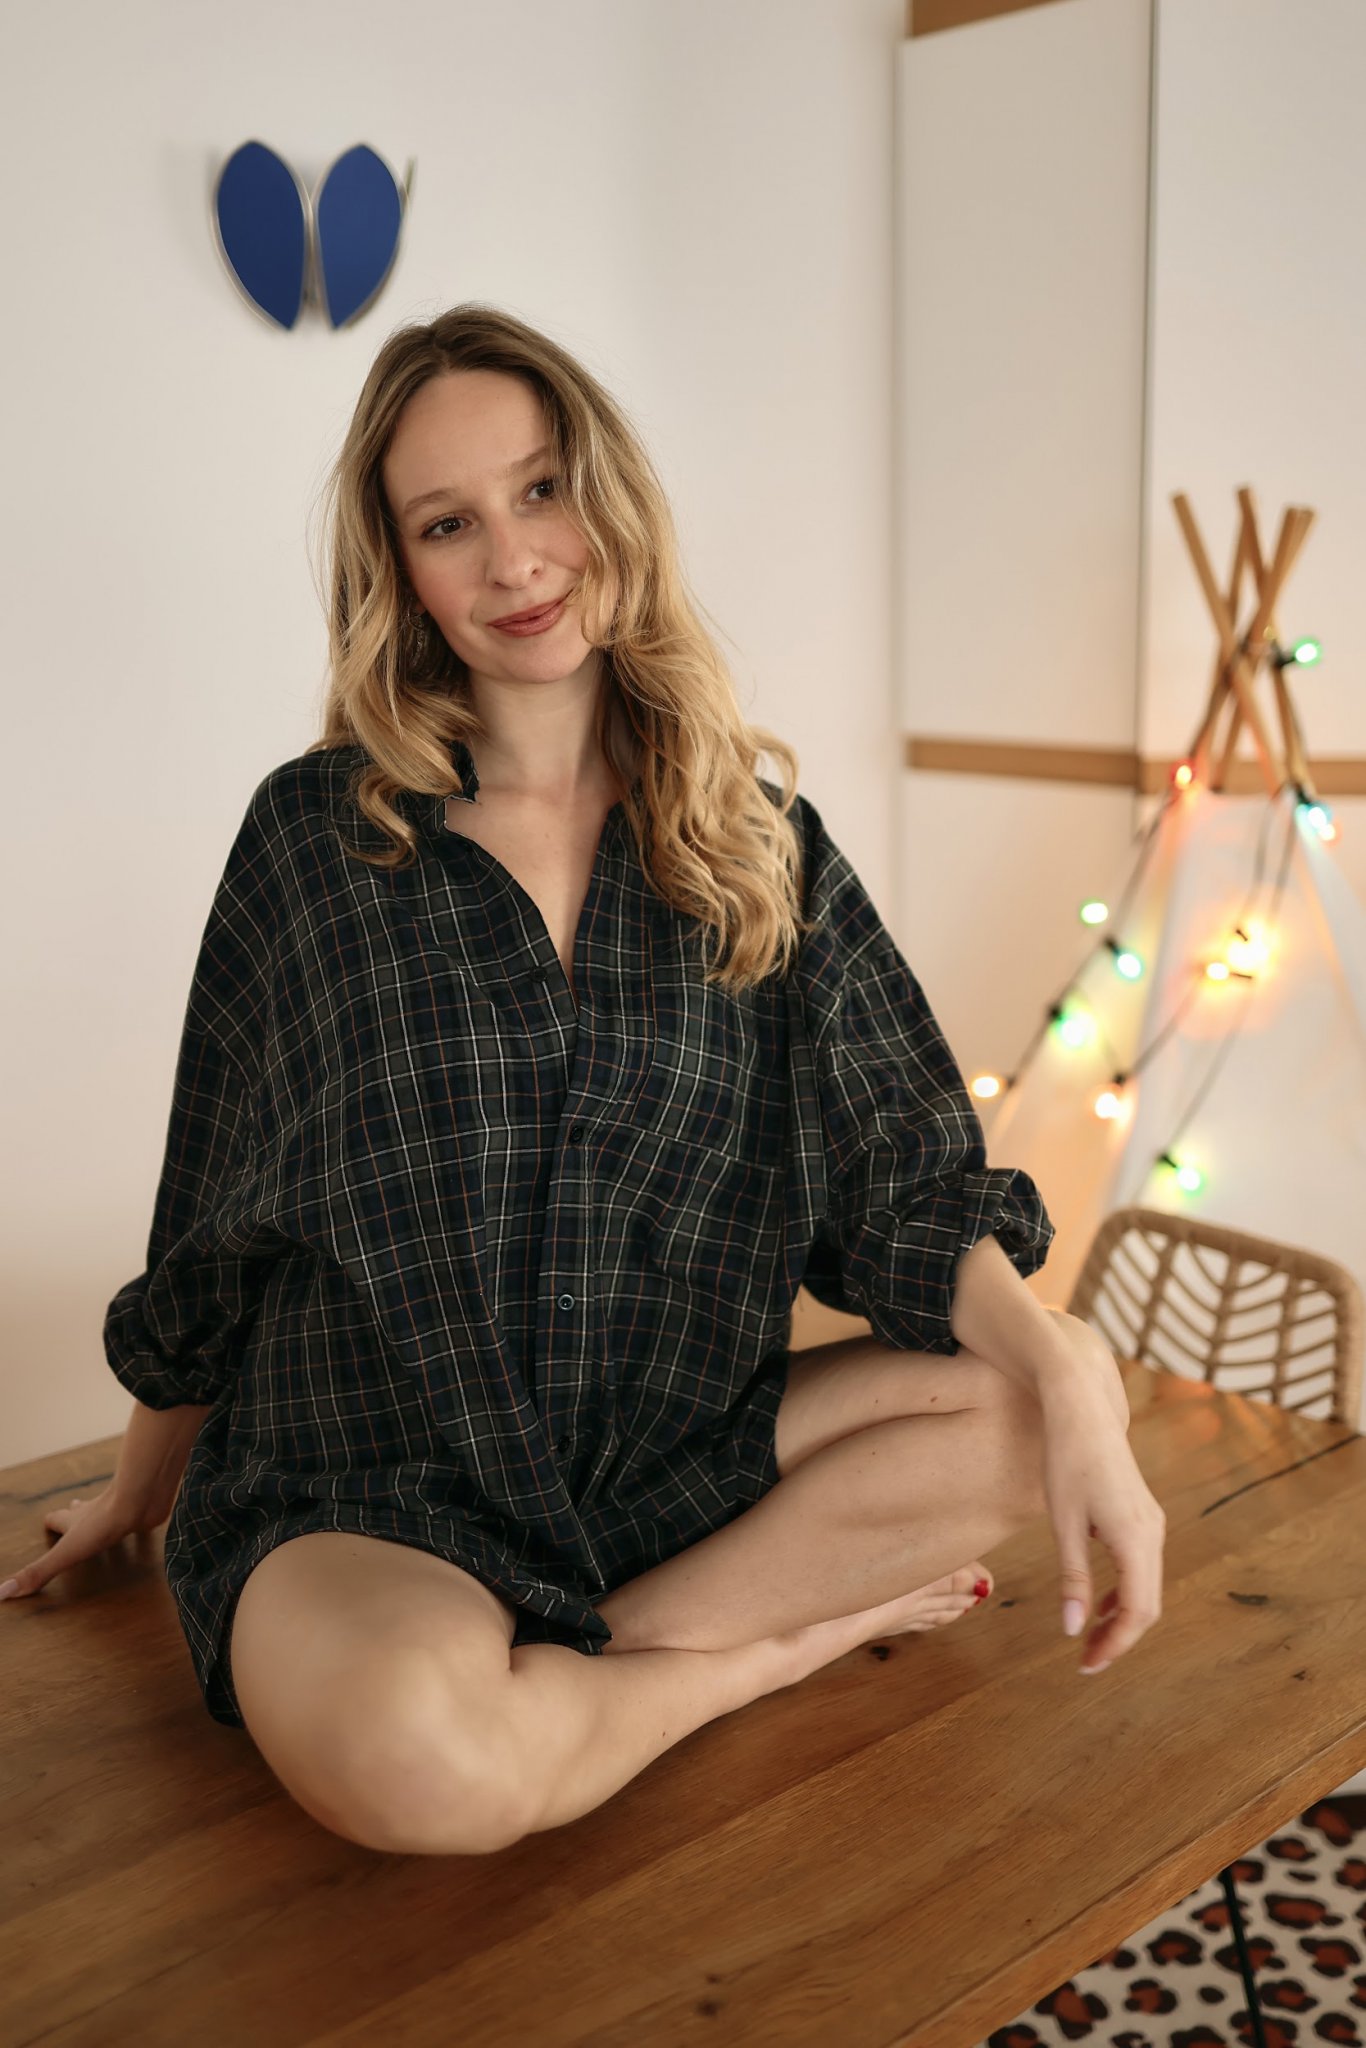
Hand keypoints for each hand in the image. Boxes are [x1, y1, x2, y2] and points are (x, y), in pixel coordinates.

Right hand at [0, 1485, 172, 1603]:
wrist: (139, 1498)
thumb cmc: (102, 1524)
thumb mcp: (66, 1553)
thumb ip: (38, 1573)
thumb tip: (2, 1593)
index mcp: (73, 1520)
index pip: (56, 1518)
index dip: (51, 1522)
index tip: (47, 1525)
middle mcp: (93, 1512)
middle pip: (79, 1511)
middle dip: (75, 1516)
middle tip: (73, 1522)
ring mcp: (118, 1510)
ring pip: (107, 1512)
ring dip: (104, 1518)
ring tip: (105, 1527)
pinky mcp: (140, 1513)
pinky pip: (135, 1518)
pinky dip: (134, 1524)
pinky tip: (140, 1530)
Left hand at [1041, 1390, 1164, 1674]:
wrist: (1081, 1408)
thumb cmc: (1066, 1460)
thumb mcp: (1062, 1523)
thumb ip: (1071, 1578)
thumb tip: (1072, 1630)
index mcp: (1135, 1538)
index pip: (1138, 1610)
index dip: (1115, 1644)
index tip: (1087, 1666)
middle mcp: (1153, 1533)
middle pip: (1148, 1604)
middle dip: (1119, 1638)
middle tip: (1086, 1663)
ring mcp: (1152, 1523)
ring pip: (1146, 1586)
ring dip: (1121, 1617)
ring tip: (1089, 1640)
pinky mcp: (1143, 1516)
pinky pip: (1141, 1567)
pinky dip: (1123, 1592)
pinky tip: (1097, 1604)